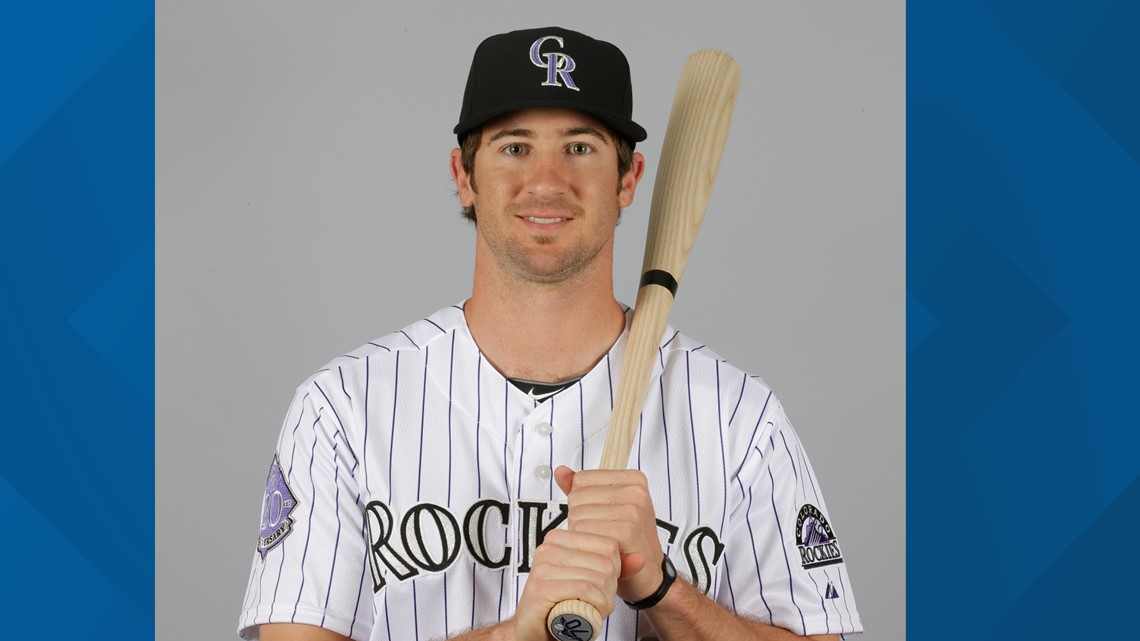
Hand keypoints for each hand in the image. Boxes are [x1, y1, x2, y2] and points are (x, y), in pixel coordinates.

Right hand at [513, 527, 620, 639]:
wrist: (534, 630)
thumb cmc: (563, 603)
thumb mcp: (593, 580)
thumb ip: (617, 567)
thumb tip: (640, 558)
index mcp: (560, 538)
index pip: (608, 544)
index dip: (614, 570)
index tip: (601, 585)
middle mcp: (549, 547)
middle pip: (606, 562)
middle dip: (609, 588)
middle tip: (596, 601)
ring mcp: (542, 566)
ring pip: (598, 577)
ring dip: (602, 600)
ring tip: (590, 608)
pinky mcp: (540, 586)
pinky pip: (584, 589)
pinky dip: (594, 606)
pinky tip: (588, 613)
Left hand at [554, 466, 664, 602]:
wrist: (648, 575)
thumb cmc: (628, 541)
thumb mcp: (608, 507)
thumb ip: (583, 488)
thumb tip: (561, 471)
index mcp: (633, 479)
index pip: (581, 480)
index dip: (582, 501)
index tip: (602, 515)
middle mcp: (635, 491)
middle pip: (577, 497)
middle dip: (580, 519)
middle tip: (602, 533)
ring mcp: (633, 510)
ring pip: (577, 515)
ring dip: (582, 534)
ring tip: (602, 542)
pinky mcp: (626, 531)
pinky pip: (584, 533)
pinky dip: (586, 546)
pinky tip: (602, 552)